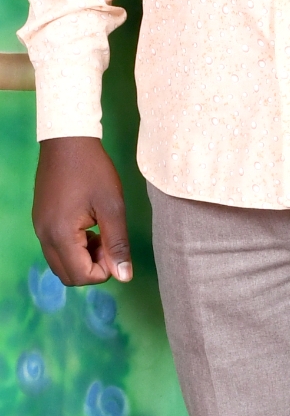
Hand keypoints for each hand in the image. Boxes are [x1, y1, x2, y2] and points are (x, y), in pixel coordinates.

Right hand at [33, 136, 132, 287]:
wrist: (67, 139)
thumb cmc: (93, 169)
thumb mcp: (112, 205)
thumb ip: (117, 243)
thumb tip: (124, 276)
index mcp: (60, 234)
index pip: (81, 276)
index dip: (104, 269)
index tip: (115, 246)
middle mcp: (44, 236)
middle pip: (67, 275)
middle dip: (92, 267)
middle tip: (108, 242)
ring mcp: (39, 227)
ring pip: (59, 262)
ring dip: (82, 257)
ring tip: (99, 233)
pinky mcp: (39, 219)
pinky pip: (54, 247)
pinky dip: (72, 246)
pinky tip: (86, 225)